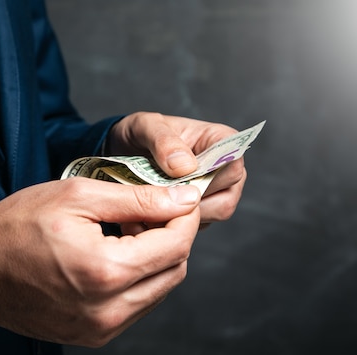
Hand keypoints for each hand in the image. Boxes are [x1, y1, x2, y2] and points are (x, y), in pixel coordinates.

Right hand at [0, 178, 200, 345]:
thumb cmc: (14, 229)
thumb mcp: (76, 197)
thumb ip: (137, 198)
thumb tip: (184, 199)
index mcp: (105, 271)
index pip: (177, 244)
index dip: (184, 215)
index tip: (176, 197)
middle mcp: (109, 310)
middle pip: (175, 269)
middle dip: (171, 236)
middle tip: (144, 212)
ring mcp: (102, 328)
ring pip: (160, 289)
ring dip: (154, 258)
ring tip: (124, 234)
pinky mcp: (94, 335)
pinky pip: (137, 305)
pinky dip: (136, 278)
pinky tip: (112, 257)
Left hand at [106, 112, 246, 225]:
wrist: (124, 150)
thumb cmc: (141, 133)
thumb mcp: (145, 127)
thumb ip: (164, 141)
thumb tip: (186, 166)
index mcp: (221, 140)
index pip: (231, 167)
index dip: (206, 180)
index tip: (174, 181)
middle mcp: (226, 168)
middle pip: (225, 199)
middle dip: (188, 203)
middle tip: (155, 197)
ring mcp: (217, 191)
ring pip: (213, 216)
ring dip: (181, 216)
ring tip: (152, 204)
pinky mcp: (203, 209)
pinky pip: (197, 225)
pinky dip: (174, 223)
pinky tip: (153, 212)